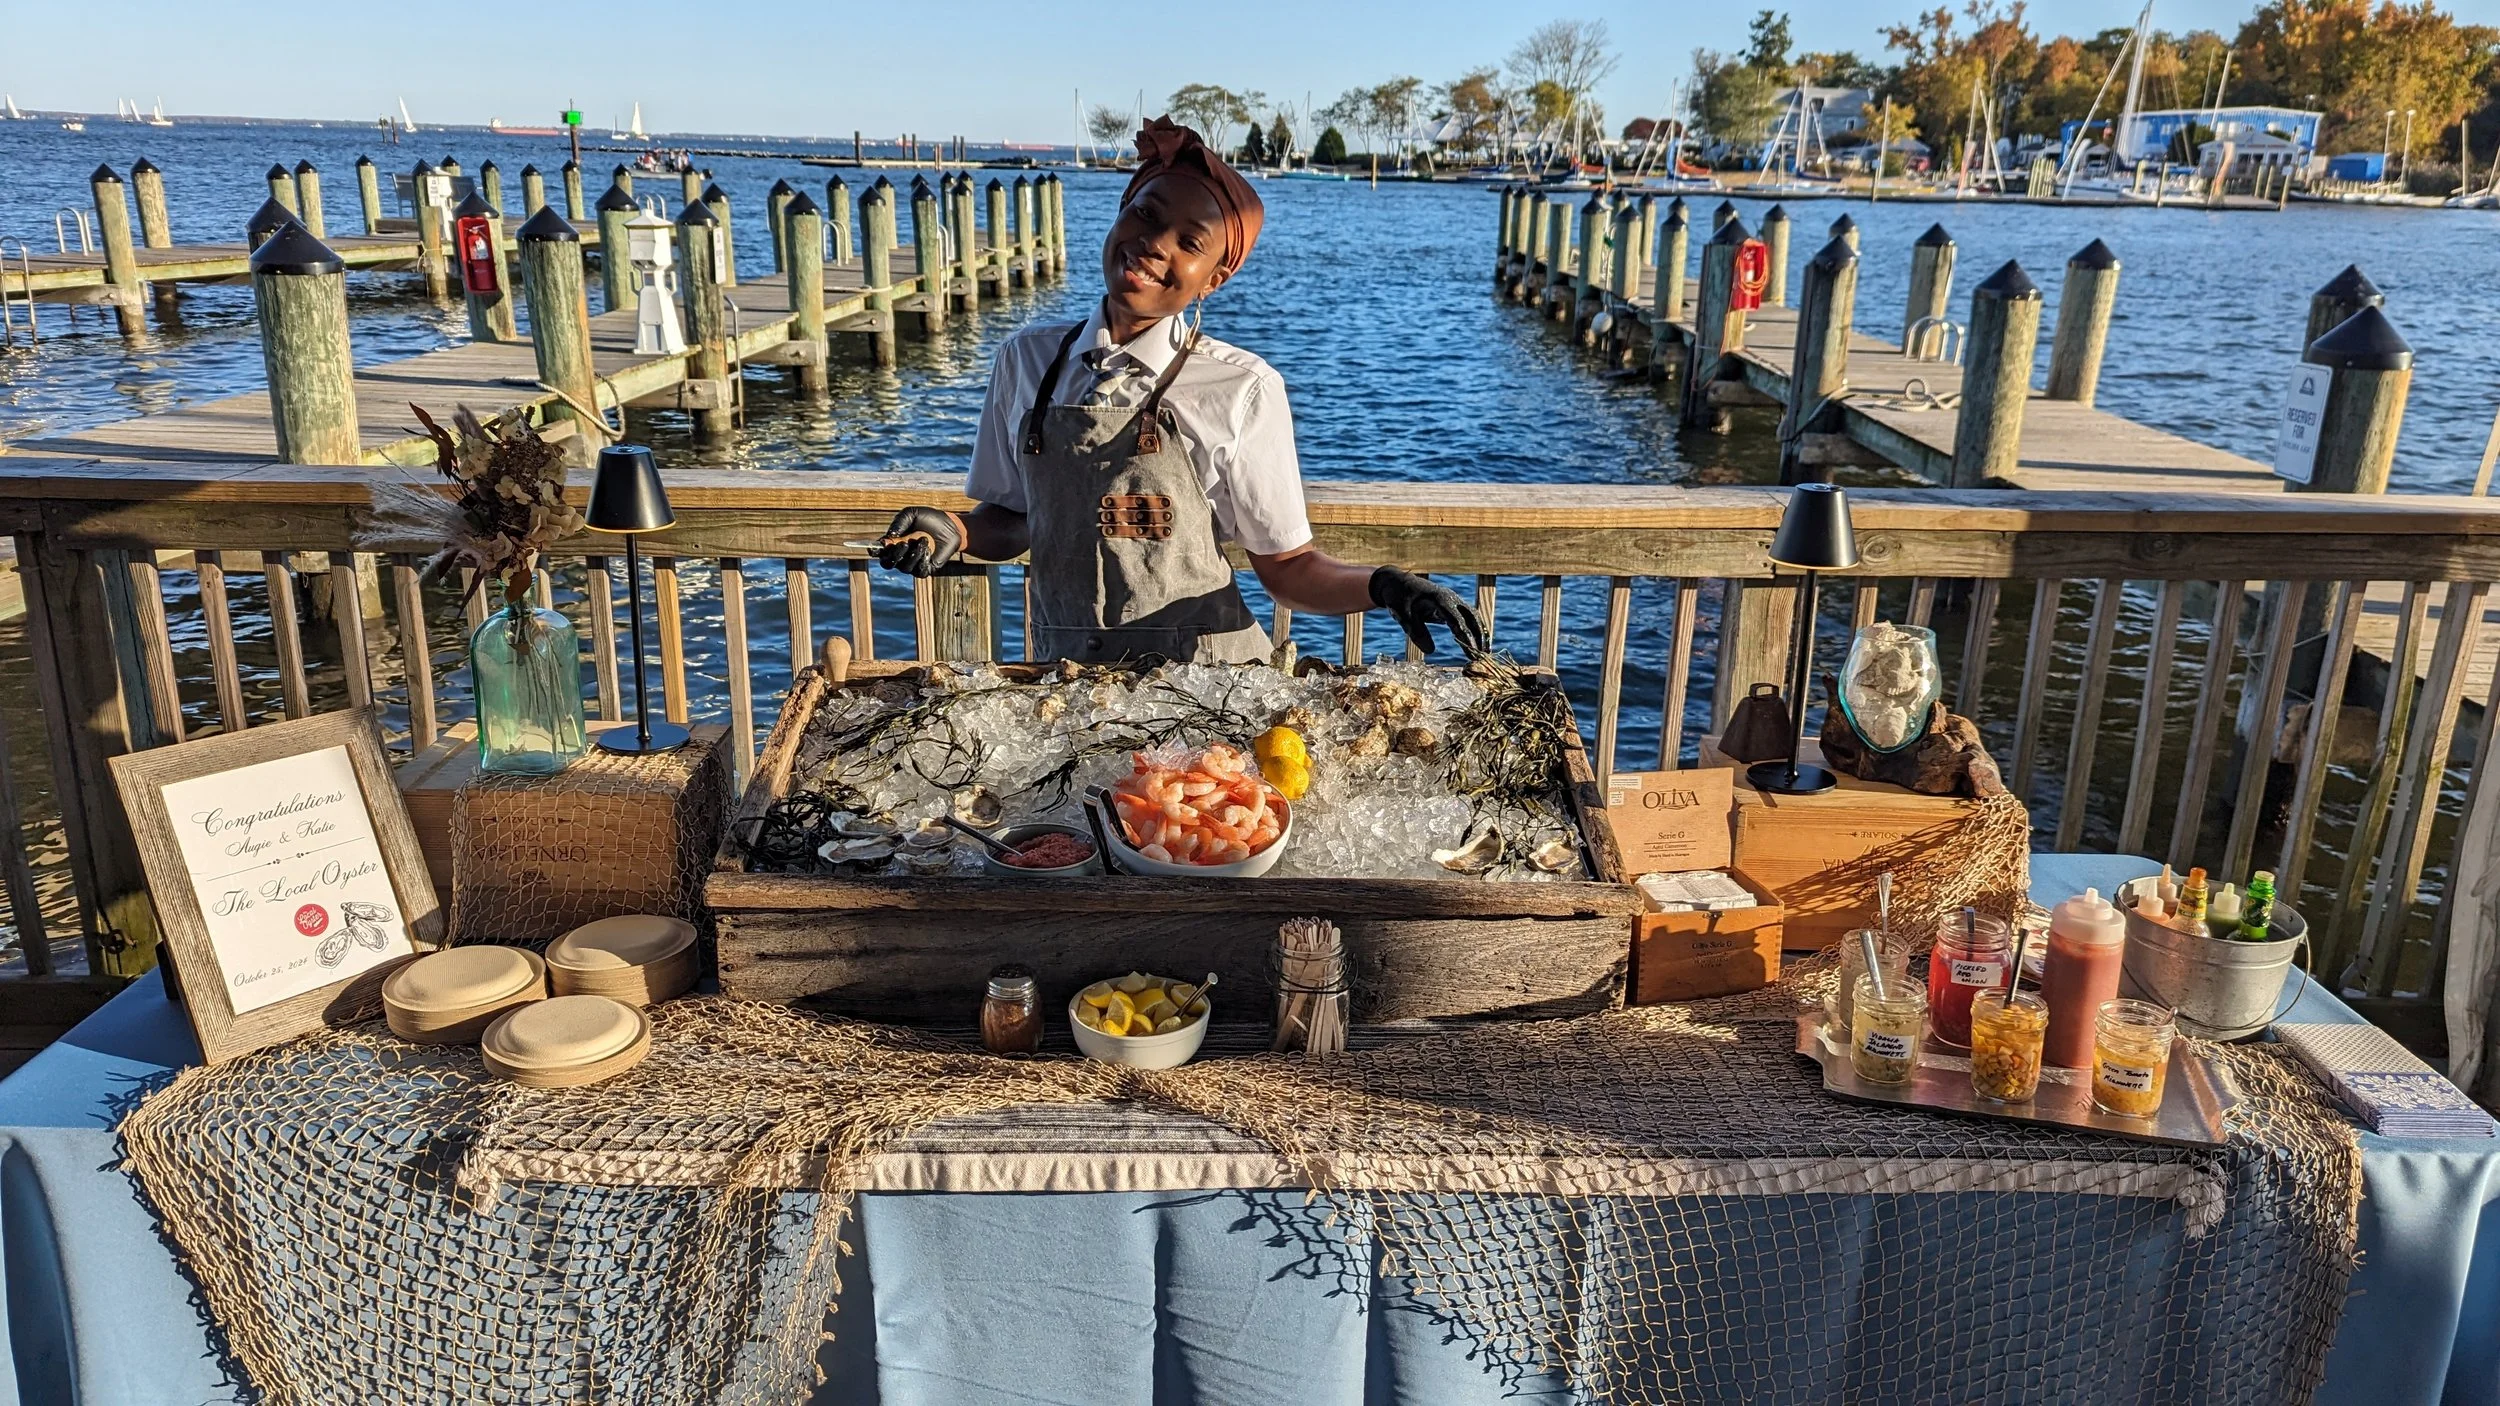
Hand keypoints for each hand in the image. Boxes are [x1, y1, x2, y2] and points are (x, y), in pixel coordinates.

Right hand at [876, 508, 965, 576]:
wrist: (950, 526)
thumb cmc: (929, 518)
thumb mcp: (911, 514)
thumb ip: (898, 523)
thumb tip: (888, 537)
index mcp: (892, 542)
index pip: (878, 551)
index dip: (876, 550)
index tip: (882, 544)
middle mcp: (899, 556)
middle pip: (887, 563)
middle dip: (895, 554)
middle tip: (905, 543)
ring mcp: (912, 564)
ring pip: (904, 567)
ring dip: (913, 554)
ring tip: (924, 540)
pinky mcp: (925, 569)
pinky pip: (919, 572)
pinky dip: (922, 561)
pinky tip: (928, 549)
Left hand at [1369, 567, 1486, 657]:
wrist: (1396, 583)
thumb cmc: (1399, 599)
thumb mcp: (1402, 616)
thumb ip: (1416, 632)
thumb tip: (1431, 652)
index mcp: (1439, 599)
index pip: (1457, 620)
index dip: (1466, 637)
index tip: (1472, 652)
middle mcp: (1451, 598)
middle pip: (1472, 616)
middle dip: (1479, 635)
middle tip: (1483, 655)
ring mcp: (1453, 600)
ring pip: (1473, 616)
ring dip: (1480, 632)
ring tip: (1486, 652)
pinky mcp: (1452, 605)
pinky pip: (1468, 617)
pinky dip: (1474, 629)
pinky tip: (1477, 643)